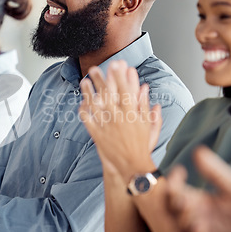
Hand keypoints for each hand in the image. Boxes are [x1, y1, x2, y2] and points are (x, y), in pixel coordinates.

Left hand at [79, 60, 161, 179]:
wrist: (131, 167)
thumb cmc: (142, 146)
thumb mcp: (149, 125)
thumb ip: (146, 105)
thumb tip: (145, 87)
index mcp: (132, 114)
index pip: (125, 91)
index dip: (119, 76)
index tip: (116, 64)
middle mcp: (118, 118)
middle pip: (107, 95)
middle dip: (100, 80)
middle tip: (94, 68)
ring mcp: (106, 126)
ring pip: (95, 105)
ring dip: (88, 92)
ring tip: (84, 81)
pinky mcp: (97, 135)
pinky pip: (88, 120)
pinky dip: (83, 110)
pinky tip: (81, 102)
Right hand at [167, 146, 230, 231]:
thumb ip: (216, 172)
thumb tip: (198, 149)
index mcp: (199, 202)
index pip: (176, 190)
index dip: (172, 181)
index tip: (179, 170)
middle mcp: (196, 218)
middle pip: (171, 209)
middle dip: (170, 201)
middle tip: (179, 195)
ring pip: (179, 228)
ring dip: (181, 219)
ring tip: (189, 210)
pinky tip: (199, 227)